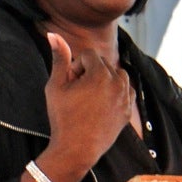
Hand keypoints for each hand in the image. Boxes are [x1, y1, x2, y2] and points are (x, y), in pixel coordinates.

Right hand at [38, 30, 136, 174]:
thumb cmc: (63, 117)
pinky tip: (102, 103)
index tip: (69, 82)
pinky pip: (126, 91)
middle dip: (90, 72)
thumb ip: (59, 57)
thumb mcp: (56, 86)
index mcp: (100, 74)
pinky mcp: (128, 111)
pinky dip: (116, 91)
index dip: (76, 66)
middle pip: (103, 63)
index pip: (89, 55)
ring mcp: (125, 98)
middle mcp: (117, 83)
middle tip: (78, 92)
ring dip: (105, 79)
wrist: (76, 149)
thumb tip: (53, 33)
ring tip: (90, 95)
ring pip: (118, 74)